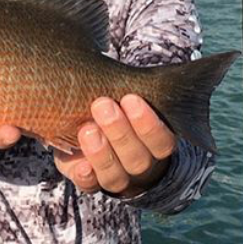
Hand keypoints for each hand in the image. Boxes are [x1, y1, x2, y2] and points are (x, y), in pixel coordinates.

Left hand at [54, 95, 175, 196]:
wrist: (94, 127)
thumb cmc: (117, 103)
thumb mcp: (128, 92)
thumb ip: (131, 85)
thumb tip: (141, 56)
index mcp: (157, 143)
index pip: (162, 141)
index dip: (149, 124)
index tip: (130, 97)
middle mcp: (140, 164)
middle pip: (138, 159)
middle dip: (120, 132)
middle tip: (102, 104)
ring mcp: (115, 177)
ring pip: (115, 175)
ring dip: (102, 152)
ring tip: (87, 128)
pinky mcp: (89, 181)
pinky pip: (89, 186)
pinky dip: (85, 176)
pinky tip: (80, 164)